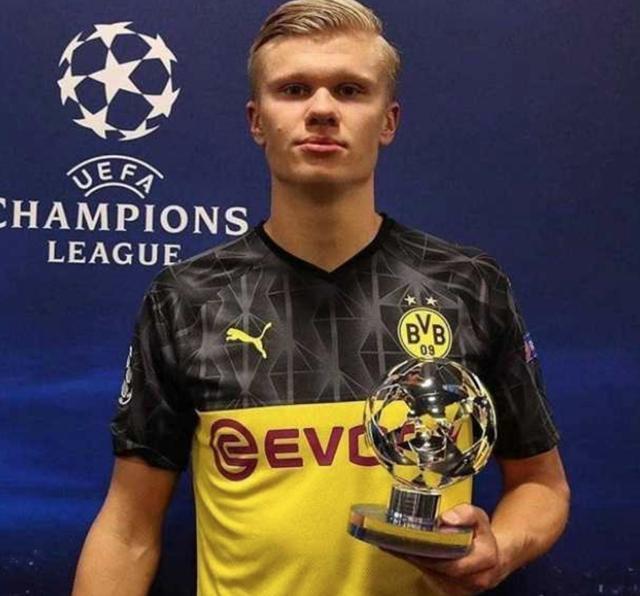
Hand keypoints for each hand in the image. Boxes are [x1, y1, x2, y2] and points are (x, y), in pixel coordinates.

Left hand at [383, 504, 506, 595]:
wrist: (492, 557)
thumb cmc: (482, 536)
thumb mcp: (479, 517)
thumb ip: (465, 514)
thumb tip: (445, 519)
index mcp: (486, 559)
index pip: (456, 561)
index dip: (434, 552)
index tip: (416, 540)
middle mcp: (475, 579)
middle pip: (441, 569)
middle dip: (419, 555)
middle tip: (399, 541)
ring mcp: (462, 589)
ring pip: (433, 575)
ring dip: (415, 560)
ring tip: (396, 544)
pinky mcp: (451, 591)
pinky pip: (431, 578)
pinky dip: (417, 564)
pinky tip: (404, 552)